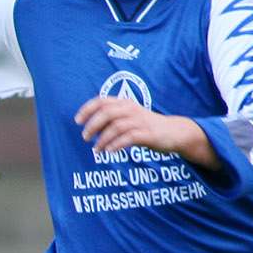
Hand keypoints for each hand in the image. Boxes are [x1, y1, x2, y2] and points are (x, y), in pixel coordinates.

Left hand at [73, 97, 210, 165]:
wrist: (175, 132)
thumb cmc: (147, 126)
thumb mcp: (129, 118)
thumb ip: (112, 120)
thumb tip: (90, 129)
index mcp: (125, 103)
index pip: (102, 101)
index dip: (87, 109)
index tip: (77, 121)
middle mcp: (132, 110)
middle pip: (107, 113)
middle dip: (92, 126)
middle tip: (85, 138)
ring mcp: (140, 121)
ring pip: (116, 127)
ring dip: (102, 139)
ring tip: (97, 150)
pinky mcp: (148, 134)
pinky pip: (128, 138)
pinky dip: (116, 145)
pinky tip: (109, 151)